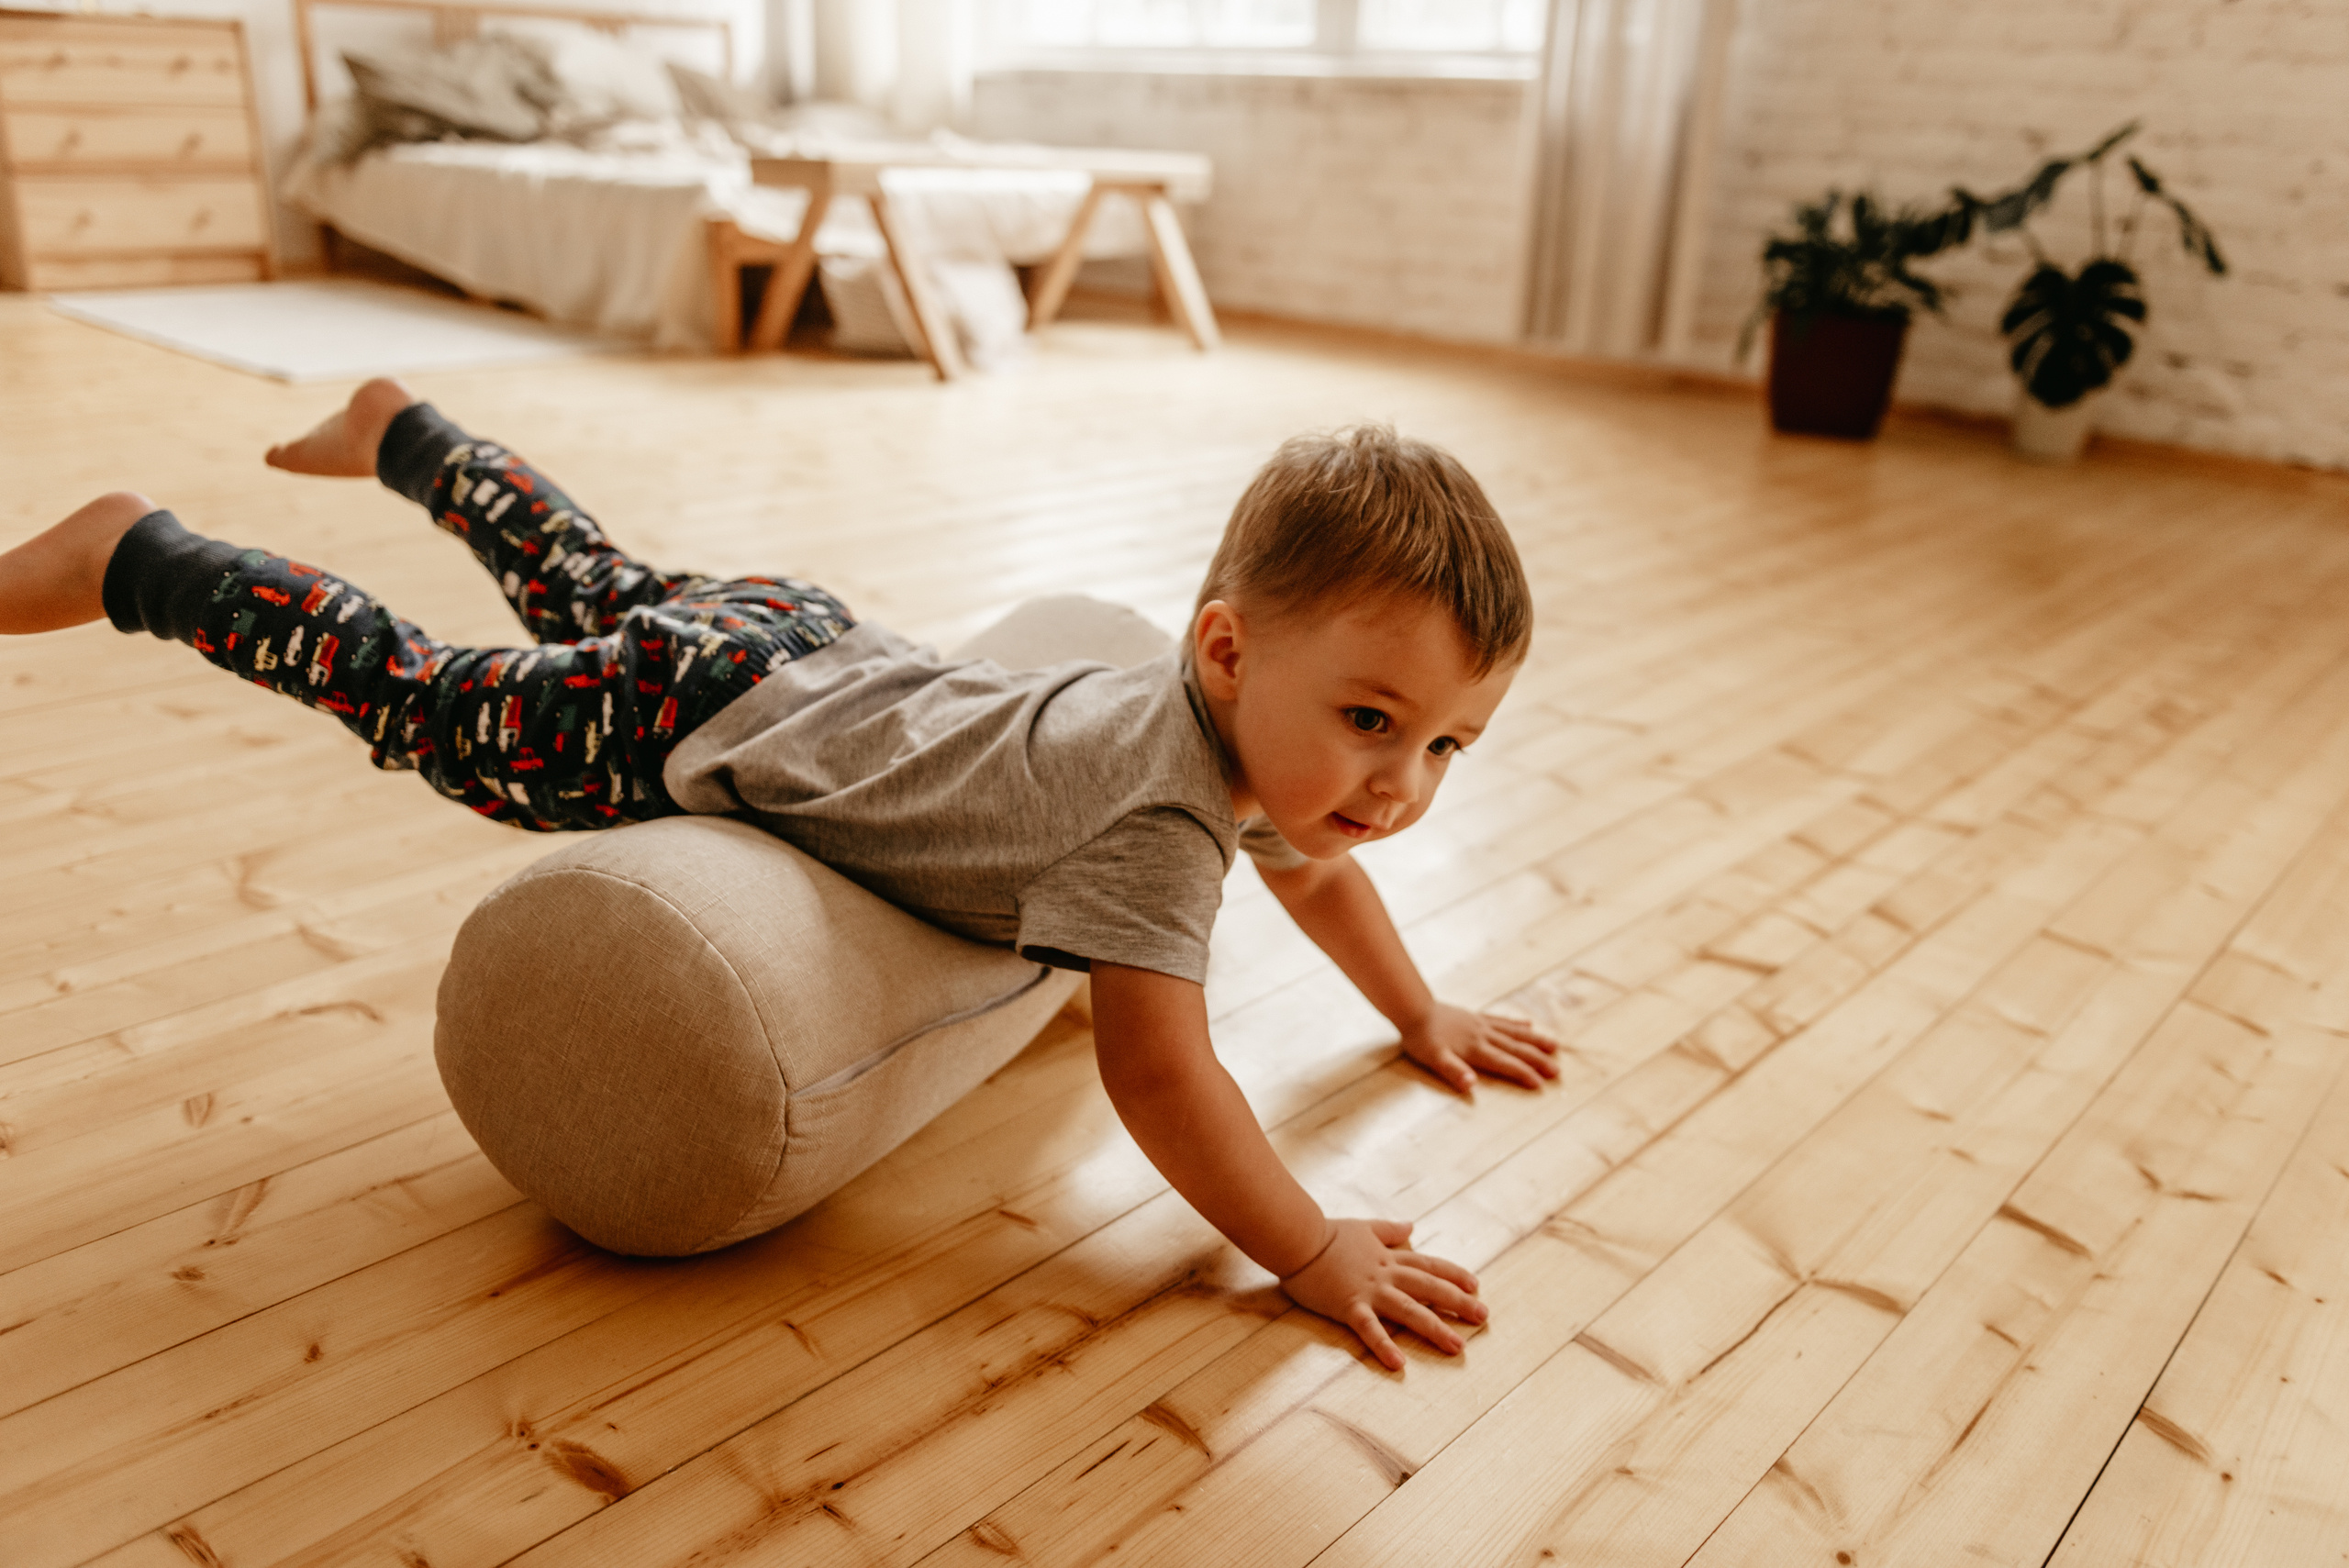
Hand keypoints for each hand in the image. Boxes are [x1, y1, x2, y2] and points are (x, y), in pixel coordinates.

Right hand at [1280, 1217, 1485, 1370]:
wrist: (1297, 1237)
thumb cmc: (1326, 1233)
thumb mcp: (1363, 1227)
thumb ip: (1389, 1230)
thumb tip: (1411, 1226)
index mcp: (1389, 1257)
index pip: (1429, 1266)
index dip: (1454, 1275)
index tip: (1476, 1286)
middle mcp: (1385, 1274)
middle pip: (1429, 1288)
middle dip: (1458, 1302)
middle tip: (1483, 1317)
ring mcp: (1369, 1291)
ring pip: (1409, 1310)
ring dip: (1435, 1328)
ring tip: (1457, 1346)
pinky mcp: (1348, 1306)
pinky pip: (1369, 1328)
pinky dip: (1384, 1345)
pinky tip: (1399, 1364)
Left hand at [1399, 1002, 1559, 1093]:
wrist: (1413, 1009)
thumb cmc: (1421, 1038)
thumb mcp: (1433, 1059)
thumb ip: (1453, 1071)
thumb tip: (1471, 1085)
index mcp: (1475, 1049)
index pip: (1504, 1063)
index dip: (1523, 1073)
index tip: (1540, 1084)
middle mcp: (1483, 1035)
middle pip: (1516, 1048)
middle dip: (1537, 1060)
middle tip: (1557, 1071)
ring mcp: (1481, 1025)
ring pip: (1514, 1033)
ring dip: (1534, 1041)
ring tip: (1555, 1046)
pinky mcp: (1476, 1017)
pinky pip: (1502, 1021)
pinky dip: (1516, 1024)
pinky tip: (1528, 1025)